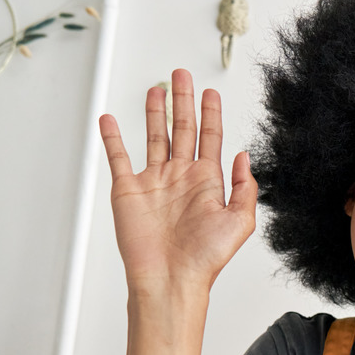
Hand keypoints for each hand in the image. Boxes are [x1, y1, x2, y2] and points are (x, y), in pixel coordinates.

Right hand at [98, 69, 256, 291]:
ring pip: (155, 136)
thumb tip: (243, 155)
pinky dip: (112, 138)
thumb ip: (245, 187)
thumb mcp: (240, 221)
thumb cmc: (204, 258)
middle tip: (182, 76)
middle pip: (183, 128)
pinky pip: (118, 158)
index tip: (211, 92)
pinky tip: (110, 120)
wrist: (170, 278)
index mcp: (207, 182)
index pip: (210, 137)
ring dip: (155, 112)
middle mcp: (181, 177)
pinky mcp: (128, 190)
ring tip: (157, 90)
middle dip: (183, 101)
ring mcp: (154, 182)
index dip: (211, 113)